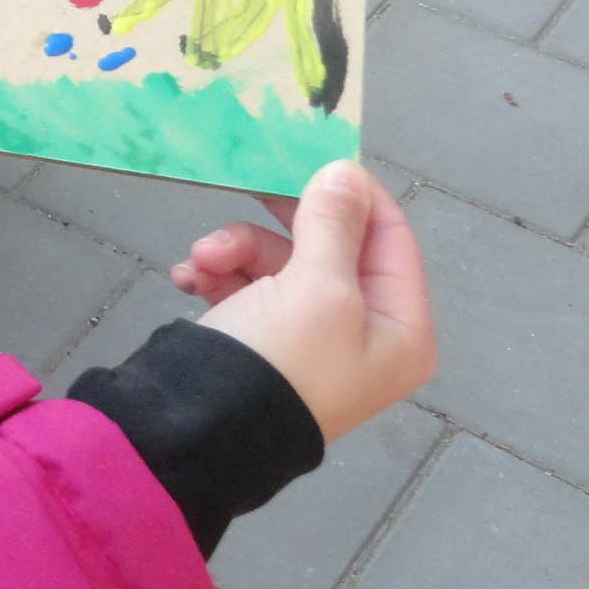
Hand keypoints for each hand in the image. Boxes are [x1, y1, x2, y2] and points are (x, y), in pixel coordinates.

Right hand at [172, 161, 433, 441]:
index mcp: (400, 328)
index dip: (355, 194)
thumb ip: (334, 223)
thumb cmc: (280, 360)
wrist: (199, 433)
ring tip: (200, 260)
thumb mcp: (317, 286)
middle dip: (279, 224)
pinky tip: (188, 278)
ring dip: (236, 250)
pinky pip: (247, 289)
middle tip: (250, 185)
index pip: (392, 238)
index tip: (313, 155)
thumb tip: (347, 170)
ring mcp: (308, 339)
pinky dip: (218, 276)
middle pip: (329, 247)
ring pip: (279, 264)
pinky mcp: (260, 344)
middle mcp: (362, 333)